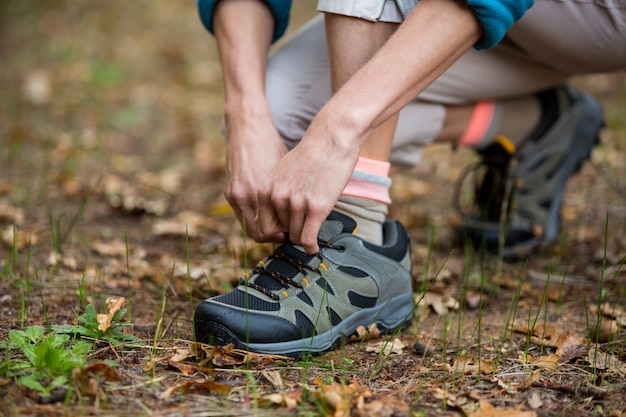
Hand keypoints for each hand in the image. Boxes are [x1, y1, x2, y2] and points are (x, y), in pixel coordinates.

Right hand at [224, 110, 287, 243]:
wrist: (248, 127)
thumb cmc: (271, 146)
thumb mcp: (284, 172)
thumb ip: (288, 196)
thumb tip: (301, 216)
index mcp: (259, 193)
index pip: (268, 231)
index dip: (283, 234)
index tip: (295, 231)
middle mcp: (244, 197)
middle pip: (258, 232)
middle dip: (274, 234)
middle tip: (290, 231)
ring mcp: (234, 195)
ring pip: (249, 225)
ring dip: (264, 226)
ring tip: (281, 220)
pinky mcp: (230, 190)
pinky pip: (243, 214)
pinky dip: (256, 216)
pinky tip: (269, 208)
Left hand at [256, 121, 359, 252]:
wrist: (331, 139)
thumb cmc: (311, 155)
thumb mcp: (282, 174)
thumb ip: (276, 195)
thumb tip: (278, 218)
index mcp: (265, 191)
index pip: (264, 227)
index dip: (277, 232)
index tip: (287, 231)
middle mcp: (277, 199)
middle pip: (282, 233)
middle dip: (293, 232)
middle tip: (304, 227)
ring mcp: (296, 204)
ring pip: (297, 237)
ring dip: (306, 236)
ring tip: (313, 229)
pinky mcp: (316, 208)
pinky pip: (309, 238)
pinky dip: (312, 246)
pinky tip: (315, 248)